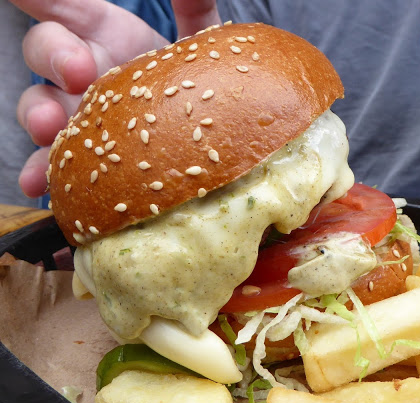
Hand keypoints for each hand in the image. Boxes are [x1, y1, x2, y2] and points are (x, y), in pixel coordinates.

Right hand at [11, 0, 220, 196]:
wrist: (199, 132)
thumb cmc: (191, 79)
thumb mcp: (198, 43)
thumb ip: (193, 9)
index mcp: (103, 34)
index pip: (63, 6)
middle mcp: (81, 69)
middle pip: (45, 51)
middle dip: (53, 55)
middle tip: (79, 70)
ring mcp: (75, 113)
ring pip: (38, 106)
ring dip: (37, 114)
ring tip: (48, 126)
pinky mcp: (79, 155)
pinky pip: (51, 164)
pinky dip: (39, 172)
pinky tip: (37, 183)